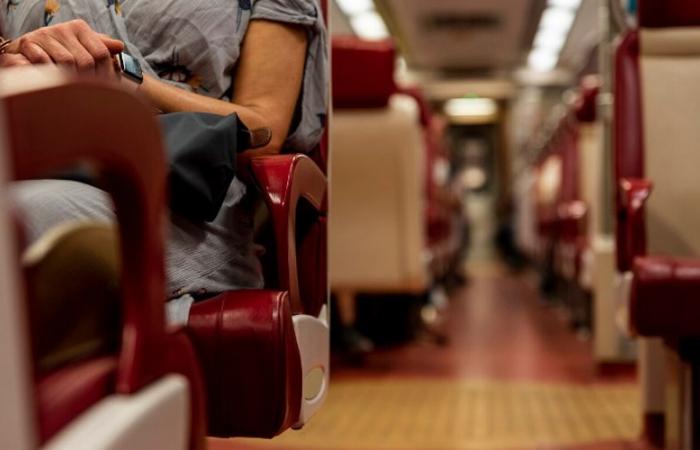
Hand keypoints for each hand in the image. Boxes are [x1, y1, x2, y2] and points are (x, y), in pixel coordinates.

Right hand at [5, 19, 124, 77]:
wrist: (28, 51)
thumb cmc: (60, 52)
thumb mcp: (82, 47)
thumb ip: (101, 47)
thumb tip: (119, 46)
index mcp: (79, 28)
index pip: (101, 53)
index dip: (104, 72)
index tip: (102, 85)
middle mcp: (62, 28)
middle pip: (86, 60)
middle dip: (87, 79)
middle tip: (85, 91)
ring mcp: (44, 34)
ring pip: (67, 62)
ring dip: (69, 79)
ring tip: (70, 87)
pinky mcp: (28, 43)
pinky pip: (45, 62)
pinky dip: (50, 74)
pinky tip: (53, 80)